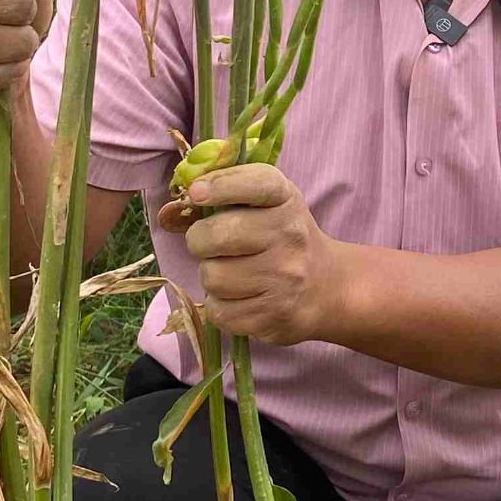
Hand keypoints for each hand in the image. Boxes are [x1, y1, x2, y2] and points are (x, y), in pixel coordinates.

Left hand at [160, 164, 349, 345]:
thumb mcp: (266, 204)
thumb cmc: (282, 238)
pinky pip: (220, 312)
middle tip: (210, 244)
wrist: (327, 286)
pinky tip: (239, 298)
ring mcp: (284, 279)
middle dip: (200, 240)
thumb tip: (173, 208)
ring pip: (212, 277)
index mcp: (285, 200)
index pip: (254, 184)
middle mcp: (289, 236)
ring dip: (212, 276)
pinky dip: (221, 306)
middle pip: (215, 236)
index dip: (220, 186)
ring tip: (231, 273)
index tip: (196, 193)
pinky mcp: (274, 316)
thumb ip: (224, 193)